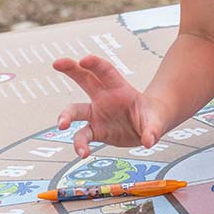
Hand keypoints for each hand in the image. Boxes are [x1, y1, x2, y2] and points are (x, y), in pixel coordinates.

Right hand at [53, 55, 170, 156]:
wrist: (149, 129)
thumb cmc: (151, 117)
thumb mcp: (156, 121)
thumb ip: (152, 130)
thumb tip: (149, 141)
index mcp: (119, 88)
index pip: (106, 71)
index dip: (94, 64)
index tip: (83, 60)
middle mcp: (104, 98)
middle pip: (84, 79)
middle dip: (70, 68)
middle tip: (57, 63)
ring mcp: (97, 113)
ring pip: (75, 110)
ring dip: (66, 116)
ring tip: (62, 125)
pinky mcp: (96, 130)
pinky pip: (83, 136)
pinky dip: (80, 145)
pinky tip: (83, 153)